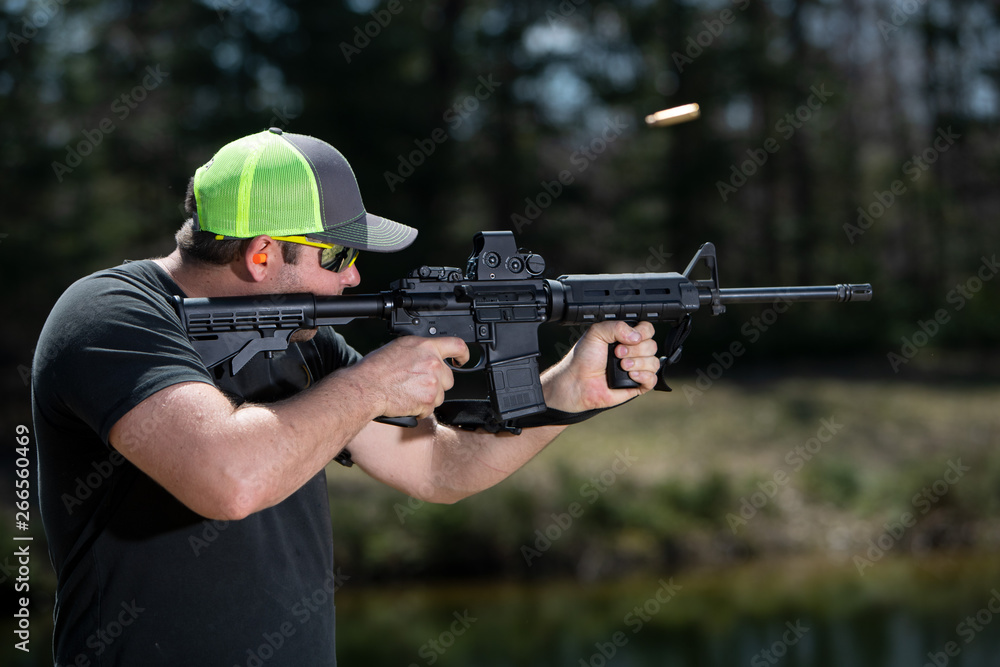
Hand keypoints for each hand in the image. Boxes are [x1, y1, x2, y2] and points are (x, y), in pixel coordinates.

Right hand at [354, 336, 469, 419]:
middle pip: (448, 378)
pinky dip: (420, 410)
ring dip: (428, 398)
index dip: (463, 354)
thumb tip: (427, 356)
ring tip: (408, 393)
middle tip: (418, 385)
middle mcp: (433, 363)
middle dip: (437, 384)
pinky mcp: (428, 400)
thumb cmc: (376, 368)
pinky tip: (407, 402)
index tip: (463, 360)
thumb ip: (420, 351)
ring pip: (440, 396)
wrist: (367, 387)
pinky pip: (430, 409)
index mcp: (426, 347)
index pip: (456, 345)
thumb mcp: (400, 347)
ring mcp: (433, 382)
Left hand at [543, 321, 658, 412]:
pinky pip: (653, 380)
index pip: (647, 330)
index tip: (627, 339)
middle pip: (652, 346)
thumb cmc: (583, 359)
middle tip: (617, 353)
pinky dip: (644, 377)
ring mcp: (636, 369)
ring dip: (638, 363)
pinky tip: (631, 376)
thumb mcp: (596, 332)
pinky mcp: (637, 385)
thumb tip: (636, 336)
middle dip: (635, 350)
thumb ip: (616, 326)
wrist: (577, 382)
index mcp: (625, 337)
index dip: (642, 333)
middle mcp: (633, 352)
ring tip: (622, 366)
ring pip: (654, 363)